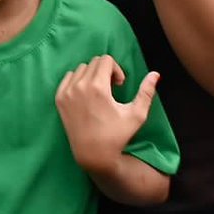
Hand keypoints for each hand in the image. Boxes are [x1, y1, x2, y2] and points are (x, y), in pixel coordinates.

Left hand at [55, 55, 159, 173]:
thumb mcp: (137, 114)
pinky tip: (86, 96)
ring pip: (80, 69)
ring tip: (99, 93)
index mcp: (97, 86)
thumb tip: (155, 73)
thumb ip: (146, 92)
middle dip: (105, 72)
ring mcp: (66, 91)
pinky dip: (77, 81)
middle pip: (94, 62)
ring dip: (92, 75)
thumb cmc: (118, 135)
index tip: (120, 85)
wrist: (93, 154)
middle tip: (111, 89)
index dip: (116, 70)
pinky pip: (67, 78)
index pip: (106, 59)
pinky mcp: (59, 98)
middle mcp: (79, 85)